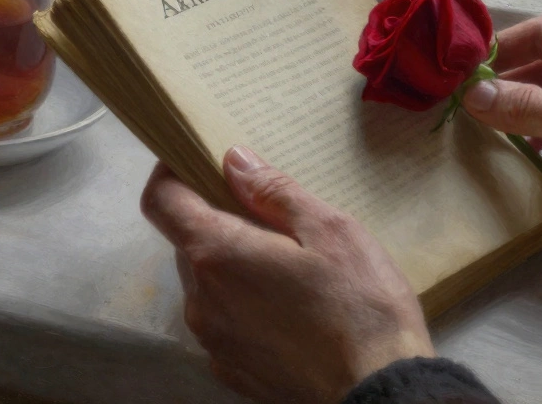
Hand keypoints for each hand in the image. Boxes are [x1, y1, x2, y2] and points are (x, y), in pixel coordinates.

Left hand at [141, 147, 434, 403]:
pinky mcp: (232, 372)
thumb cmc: (361, 306)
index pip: (161, 203)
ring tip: (289, 265)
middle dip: (217, 219)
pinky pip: (224, 322)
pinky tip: (290, 308)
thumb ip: (274, 192)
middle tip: (269, 213)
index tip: (195, 161)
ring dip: (232, 265)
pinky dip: (243, 304)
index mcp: (218, 255)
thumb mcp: (331, 230)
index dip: (169, 174)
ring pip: (206, 285)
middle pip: (188, 243)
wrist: (379, 393)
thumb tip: (234, 161)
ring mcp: (213, 343)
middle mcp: (201, 301)